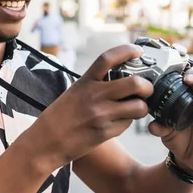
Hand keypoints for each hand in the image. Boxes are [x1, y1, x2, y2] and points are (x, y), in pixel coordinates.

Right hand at [30, 44, 153, 167]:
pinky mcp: (105, 133)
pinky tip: (119, 121)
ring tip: (136, 107)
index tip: (138, 51)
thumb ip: (96, 83)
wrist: (45, 142)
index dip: (127, 50)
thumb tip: (122, 76)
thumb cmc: (60, 115)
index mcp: (85, 81)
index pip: (109, 58)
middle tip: (146, 88)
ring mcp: (101, 115)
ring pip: (138, 107)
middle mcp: (94, 96)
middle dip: (147, 86)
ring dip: (142, 107)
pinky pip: (128, 124)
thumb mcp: (75, 91)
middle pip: (134, 83)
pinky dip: (128, 121)